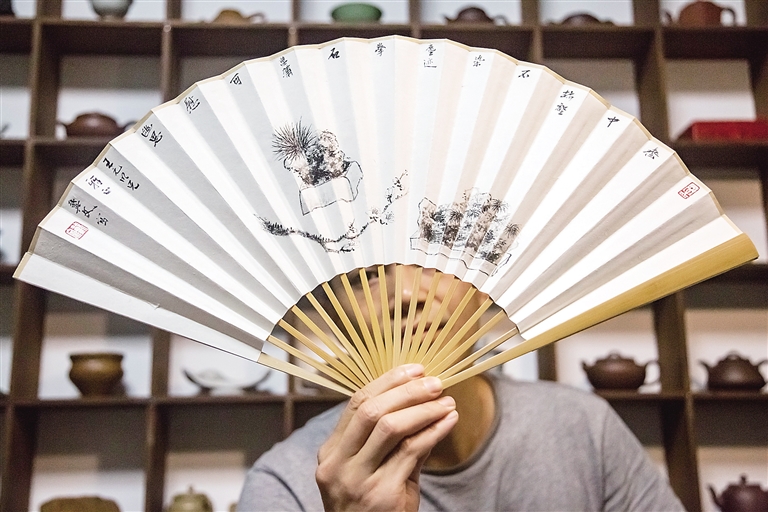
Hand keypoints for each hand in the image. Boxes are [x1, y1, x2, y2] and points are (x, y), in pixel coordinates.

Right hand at [316, 364, 457, 511]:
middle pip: (370, 411)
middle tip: (435, 381)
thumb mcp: (372, 472)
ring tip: (446, 400)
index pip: (356, 403)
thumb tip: (421, 399)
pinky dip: (434, 431)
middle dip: (406, 391)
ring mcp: (357, 481)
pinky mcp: (381, 496)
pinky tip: (449, 421)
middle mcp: (337, 465)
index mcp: (330, 453)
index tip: (414, 369)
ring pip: (390, 427)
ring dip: (423, 408)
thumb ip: (391, 440)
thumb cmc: (372, 511)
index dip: (387, 382)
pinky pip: (412, 452)